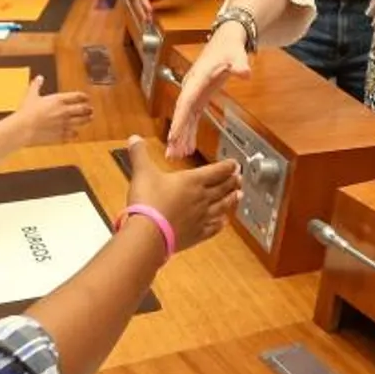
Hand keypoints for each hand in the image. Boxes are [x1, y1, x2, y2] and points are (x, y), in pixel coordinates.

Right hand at [9, 75, 93, 144]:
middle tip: (90, 109)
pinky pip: (73, 135)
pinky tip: (75, 133)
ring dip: (86, 120)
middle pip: (83, 109)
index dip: (83, 97)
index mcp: (59, 100)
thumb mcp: (31, 95)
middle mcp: (65, 111)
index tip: (86, 97)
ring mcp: (64, 124)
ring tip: (89, 119)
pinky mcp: (61, 135)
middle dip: (88, 109)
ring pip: (81, 122)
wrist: (24, 128)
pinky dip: (75, 133)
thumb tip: (39, 78)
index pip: (77, 96)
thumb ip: (36, 86)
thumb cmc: (27, 111)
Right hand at [122, 136, 241, 254]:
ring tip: (239, 196)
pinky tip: (223, 223)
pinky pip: (213, 228)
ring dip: (232, 200)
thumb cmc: (148, 202)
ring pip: (222, 206)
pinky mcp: (197, 234)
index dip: (228, 166)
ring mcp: (202, 217)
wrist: (149, 233)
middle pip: (223, 188)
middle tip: (240, 178)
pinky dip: (220, 224)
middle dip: (232, 182)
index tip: (235, 164)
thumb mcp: (142, 173)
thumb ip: (140, 154)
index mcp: (192, 181)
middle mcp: (202, 198)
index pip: (217, 171)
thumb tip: (134, 139)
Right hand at [165, 23, 251, 158]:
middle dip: (176, 135)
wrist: (226, 38)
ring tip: (176, 156)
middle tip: (172, 154)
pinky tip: (188, 146)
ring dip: (180, 137)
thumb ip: (239, 64)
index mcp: (197, 78)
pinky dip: (188, 131)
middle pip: (181, 114)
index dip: (179, 120)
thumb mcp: (236, 54)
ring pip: (184, 118)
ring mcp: (194, 92)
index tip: (173, 136)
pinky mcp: (199, 96)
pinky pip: (190, 117)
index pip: (186, 102)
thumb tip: (244, 72)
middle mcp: (192, 86)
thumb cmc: (229, 45)